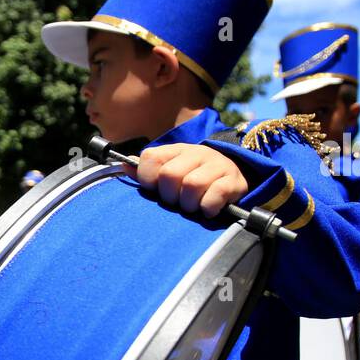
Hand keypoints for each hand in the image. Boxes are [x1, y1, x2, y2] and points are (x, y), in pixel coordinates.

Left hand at [127, 144, 247, 217]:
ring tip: (192, 206)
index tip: (156, 189)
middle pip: (170, 174)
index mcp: (177, 150)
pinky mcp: (233, 181)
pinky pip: (214, 196)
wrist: (235, 173)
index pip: (151, 157)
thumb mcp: (172, 169)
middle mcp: (196, 153)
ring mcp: (217, 165)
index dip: (148, 178)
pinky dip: (207, 207)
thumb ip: (149, 171)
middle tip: (176, 201)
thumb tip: (124, 167)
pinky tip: (208, 209)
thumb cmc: (195, 177)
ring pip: (192, 185)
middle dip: (169, 196)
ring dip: (188, 204)